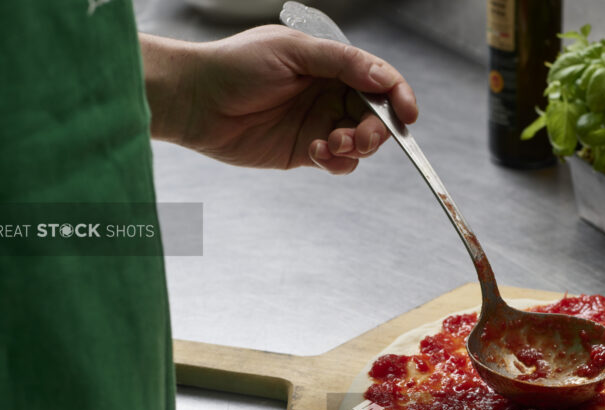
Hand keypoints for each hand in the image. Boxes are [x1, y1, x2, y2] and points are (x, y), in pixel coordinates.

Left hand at [141, 27, 417, 173]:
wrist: (196, 101)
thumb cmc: (236, 66)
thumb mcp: (293, 52)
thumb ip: (342, 63)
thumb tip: (383, 78)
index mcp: (330, 63)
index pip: (378, 78)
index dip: (398, 95)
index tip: (408, 114)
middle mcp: (329, 93)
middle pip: (376, 115)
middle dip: (376, 130)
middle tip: (359, 138)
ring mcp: (319, 123)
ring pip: (361, 142)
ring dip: (356, 147)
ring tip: (330, 145)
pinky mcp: (306, 151)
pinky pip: (339, 162)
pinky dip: (337, 162)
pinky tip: (316, 153)